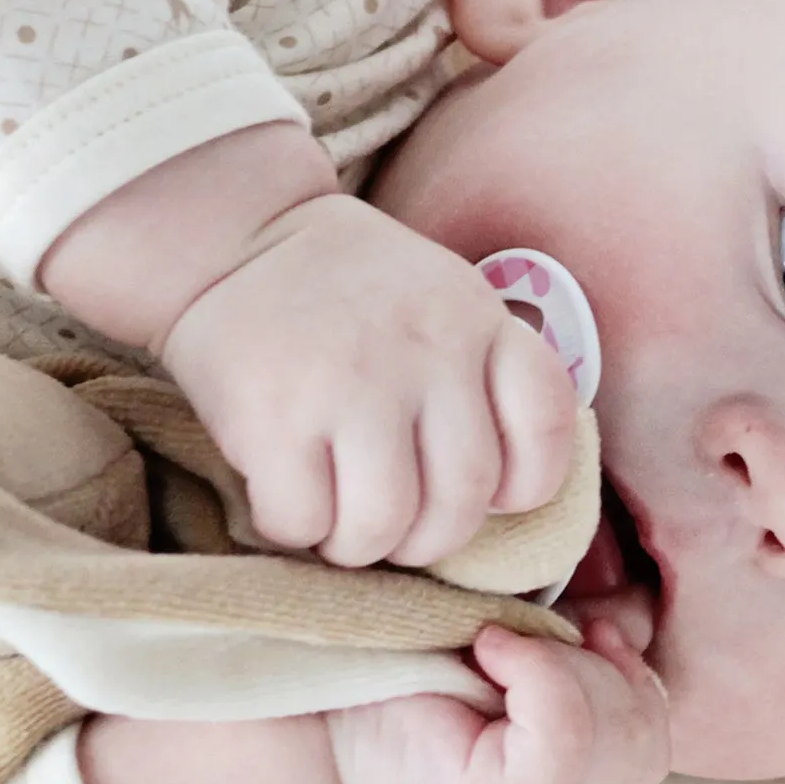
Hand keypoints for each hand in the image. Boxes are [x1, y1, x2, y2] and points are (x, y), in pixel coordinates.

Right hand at [161, 192, 577, 568]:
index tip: (488, 490)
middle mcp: (427, 350)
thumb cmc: (349, 292)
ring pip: (385, 525)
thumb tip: (502, 495)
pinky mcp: (275, 418)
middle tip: (395, 523)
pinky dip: (295, 529)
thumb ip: (482, 373)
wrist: (237, 238)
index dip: (526, 482)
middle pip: (465, 497)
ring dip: (361, 544)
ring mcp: (352, 384)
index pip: (547, 422)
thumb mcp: (443, 298)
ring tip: (339, 519)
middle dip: (430, 537)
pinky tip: (285, 494)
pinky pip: (305, 522)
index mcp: (477, 319)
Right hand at [326, 620, 670, 783]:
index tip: (484, 637)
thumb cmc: (362, 725)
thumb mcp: (392, 692)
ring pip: (645, 735)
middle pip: (617, 735)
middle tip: (511, 641)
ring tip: (545, 648)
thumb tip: (523, 624)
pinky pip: (647, 740)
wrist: (344, 776)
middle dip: (571, 664)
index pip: (564, 742)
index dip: (538, 666)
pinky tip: (592, 649)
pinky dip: (630, 683)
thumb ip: (459, 657)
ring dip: (603, 671)